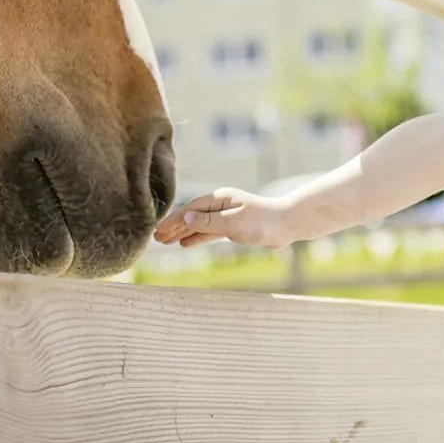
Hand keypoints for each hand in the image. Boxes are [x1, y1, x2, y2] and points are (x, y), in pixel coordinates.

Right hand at [152, 188, 301, 250]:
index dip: (174, 220)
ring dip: (183, 233)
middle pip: (192, 216)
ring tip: (166, 241)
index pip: (190, 210)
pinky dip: (197, 237)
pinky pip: (210, 232)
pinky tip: (186, 244)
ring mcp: (227, 216)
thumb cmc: (263, 221)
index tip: (159, 231)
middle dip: (174, 226)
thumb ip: (209, 222)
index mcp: (219, 199)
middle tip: (156, 238)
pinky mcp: (234, 228)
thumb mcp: (233, 223)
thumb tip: (186, 217)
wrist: (288, 225)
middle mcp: (221, 205)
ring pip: (200, 225)